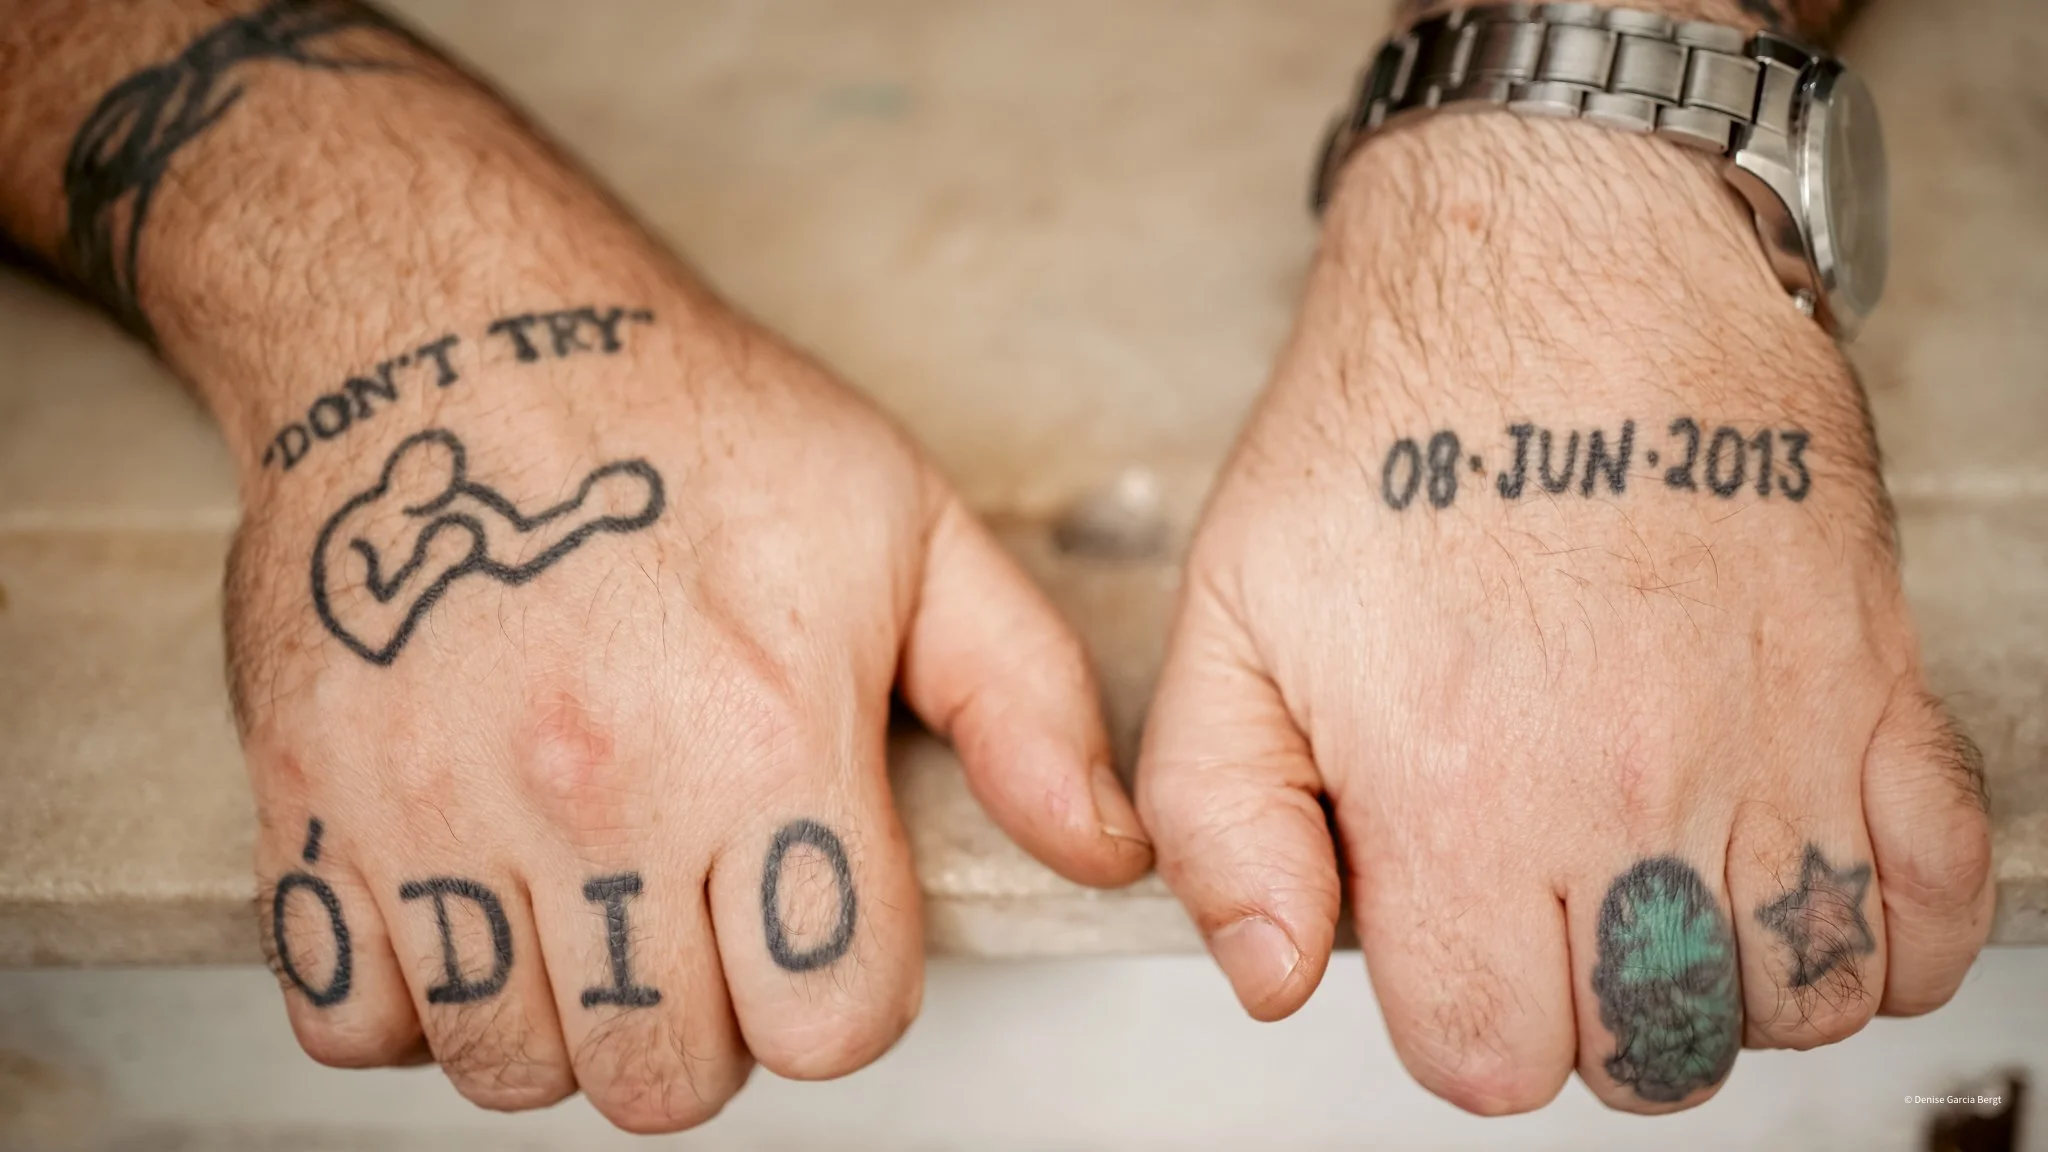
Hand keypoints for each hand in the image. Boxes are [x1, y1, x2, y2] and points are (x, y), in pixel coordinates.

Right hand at [237, 292, 1150, 1130]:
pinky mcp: (311, 802)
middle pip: (670, 1078)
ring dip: (567, 1018)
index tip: (822, 921)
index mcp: (763, 734)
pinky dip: (413, 999)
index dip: (846, 990)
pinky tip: (472, 904)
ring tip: (592, 905)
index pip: (832, 1024)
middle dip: (712, 1023)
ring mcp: (436, 808)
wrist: (456, 328)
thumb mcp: (911, 530)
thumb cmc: (687, 420)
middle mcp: (598, 791)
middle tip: (704, 918)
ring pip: (514, 1069)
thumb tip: (1102, 848)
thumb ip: (1026, 703)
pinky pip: (350, 1022)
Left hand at [1137, 114, 1991, 1113]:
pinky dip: (1887, 929)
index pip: (1488, 1056)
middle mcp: (1622, 789)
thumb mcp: (1229, 615)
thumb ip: (1220, 819)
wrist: (1552, 252)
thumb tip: (1271, 976)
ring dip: (1729, 986)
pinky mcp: (1869, 685)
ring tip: (1663, 897)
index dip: (1460, 1021)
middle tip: (1551, 919)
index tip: (1455, 951)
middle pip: (1645, 1051)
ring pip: (1797, 1001)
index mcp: (1456, 791)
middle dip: (1585, 1014)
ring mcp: (1766, 742)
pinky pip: (1934, 899)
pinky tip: (1800, 875)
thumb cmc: (1390, 422)